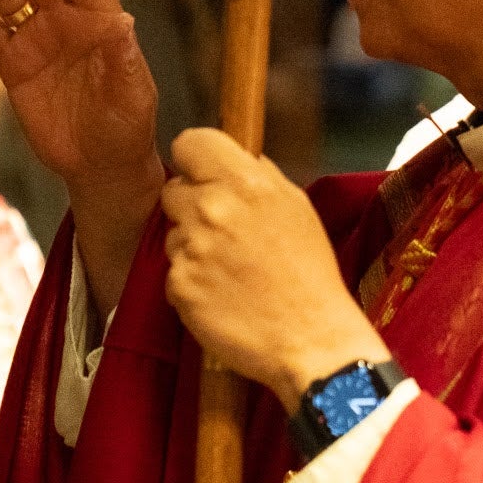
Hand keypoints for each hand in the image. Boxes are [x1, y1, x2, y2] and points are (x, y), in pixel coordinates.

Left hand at [161, 128, 387, 411]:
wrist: (311, 340)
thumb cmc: (309, 275)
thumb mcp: (296, 208)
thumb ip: (260, 176)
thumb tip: (236, 156)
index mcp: (247, 182)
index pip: (189, 142)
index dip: (194, 159)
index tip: (202, 174)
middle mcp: (213, 209)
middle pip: (172, 189)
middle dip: (191, 205)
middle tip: (222, 231)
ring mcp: (192, 248)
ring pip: (172, 233)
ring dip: (191, 246)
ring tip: (230, 270)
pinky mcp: (178, 285)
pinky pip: (172, 271)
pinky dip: (191, 281)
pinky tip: (221, 294)